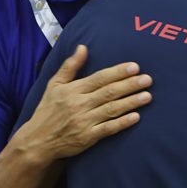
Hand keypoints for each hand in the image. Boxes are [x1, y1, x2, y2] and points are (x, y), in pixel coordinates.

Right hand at [17, 45, 152, 160]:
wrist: (38, 141)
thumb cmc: (48, 110)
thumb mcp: (54, 85)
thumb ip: (70, 66)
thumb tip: (82, 46)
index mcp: (73, 90)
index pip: (99, 78)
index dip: (118, 72)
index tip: (134, 66)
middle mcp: (79, 104)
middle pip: (109, 92)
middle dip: (130, 85)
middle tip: (148, 79)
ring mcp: (84, 122)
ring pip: (111, 109)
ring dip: (131, 102)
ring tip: (147, 96)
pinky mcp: (87, 138)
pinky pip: (108, 129)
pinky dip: (122, 123)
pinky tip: (136, 117)